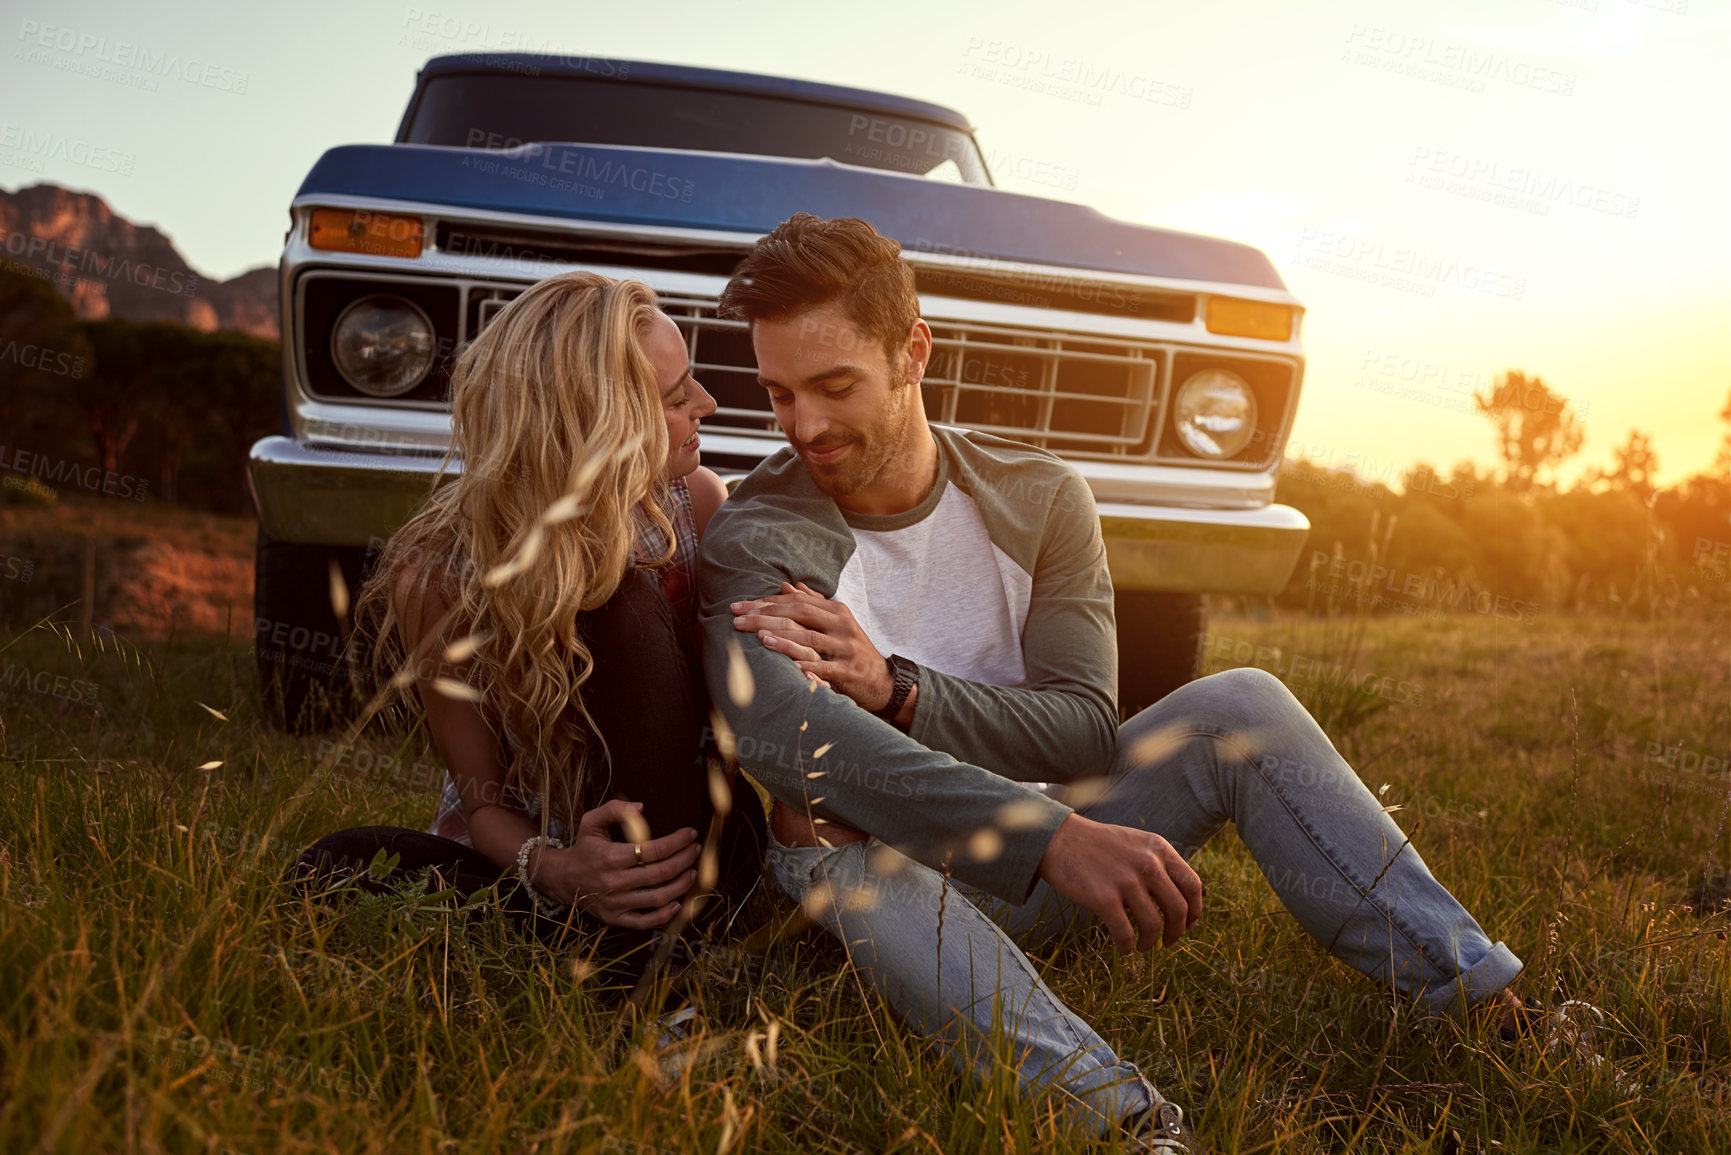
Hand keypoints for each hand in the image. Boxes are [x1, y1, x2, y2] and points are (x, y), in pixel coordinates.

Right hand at [532, 799, 700, 928]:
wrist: (563, 879)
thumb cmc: (583, 847)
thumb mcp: (591, 821)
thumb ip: (615, 809)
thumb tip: (641, 808)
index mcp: (611, 856)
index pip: (654, 849)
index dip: (677, 841)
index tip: (690, 834)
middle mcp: (614, 882)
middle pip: (661, 872)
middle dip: (685, 860)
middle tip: (696, 851)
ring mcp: (616, 903)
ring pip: (658, 897)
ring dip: (681, 885)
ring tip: (693, 872)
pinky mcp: (615, 918)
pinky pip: (645, 921)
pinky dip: (664, 915)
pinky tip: (678, 903)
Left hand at [731, 582, 891, 711]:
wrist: (882, 681)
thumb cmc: (852, 650)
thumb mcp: (837, 623)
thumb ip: (813, 603)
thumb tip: (788, 585)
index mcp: (836, 610)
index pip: (796, 601)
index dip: (766, 602)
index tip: (740, 606)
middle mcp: (842, 624)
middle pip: (799, 614)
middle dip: (765, 616)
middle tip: (737, 620)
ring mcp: (846, 647)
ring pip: (809, 638)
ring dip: (782, 638)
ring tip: (759, 637)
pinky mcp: (848, 670)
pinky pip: (823, 666)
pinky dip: (804, 665)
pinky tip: (787, 666)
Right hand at [1035, 814, 1202, 953]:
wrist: (1057, 838)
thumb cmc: (1097, 845)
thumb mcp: (1136, 843)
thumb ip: (1157, 864)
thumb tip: (1178, 901)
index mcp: (1159, 848)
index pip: (1192, 885)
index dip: (1195, 911)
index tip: (1187, 925)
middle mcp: (1147, 863)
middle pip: (1179, 910)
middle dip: (1176, 932)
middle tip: (1168, 942)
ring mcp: (1126, 881)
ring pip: (1154, 926)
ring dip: (1150, 943)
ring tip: (1143, 946)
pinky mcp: (1104, 898)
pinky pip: (1125, 933)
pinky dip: (1127, 946)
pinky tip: (1124, 948)